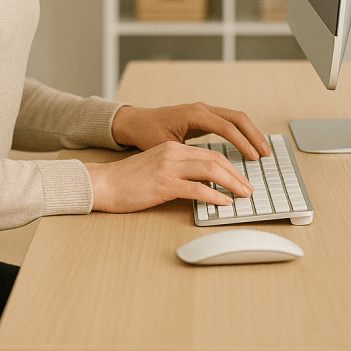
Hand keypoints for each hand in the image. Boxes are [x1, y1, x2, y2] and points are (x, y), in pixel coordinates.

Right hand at [85, 140, 255, 213]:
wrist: (102, 183)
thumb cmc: (126, 180)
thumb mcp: (155, 166)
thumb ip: (178, 170)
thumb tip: (203, 184)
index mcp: (171, 147)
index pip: (209, 152)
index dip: (229, 166)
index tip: (241, 178)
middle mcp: (172, 153)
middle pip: (215, 159)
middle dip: (236, 174)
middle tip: (249, 188)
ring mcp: (168, 167)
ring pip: (210, 170)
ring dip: (232, 184)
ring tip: (243, 195)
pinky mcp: (163, 184)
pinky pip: (197, 189)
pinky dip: (215, 196)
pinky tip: (224, 203)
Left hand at [111, 102, 269, 160]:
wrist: (136, 122)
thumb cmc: (147, 133)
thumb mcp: (166, 146)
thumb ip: (188, 156)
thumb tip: (207, 174)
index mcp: (194, 114)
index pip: (226, 126)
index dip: (242, 142)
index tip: (253, 157)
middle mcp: (202, 109)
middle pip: (237, 117)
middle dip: (254, 135)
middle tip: (265, 154)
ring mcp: (204, 111)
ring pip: (235, 118)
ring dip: (250, 133)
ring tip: (262, 151)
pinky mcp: (204, 117)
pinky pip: (228, 121)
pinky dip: (241, 132)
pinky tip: (247, 146)